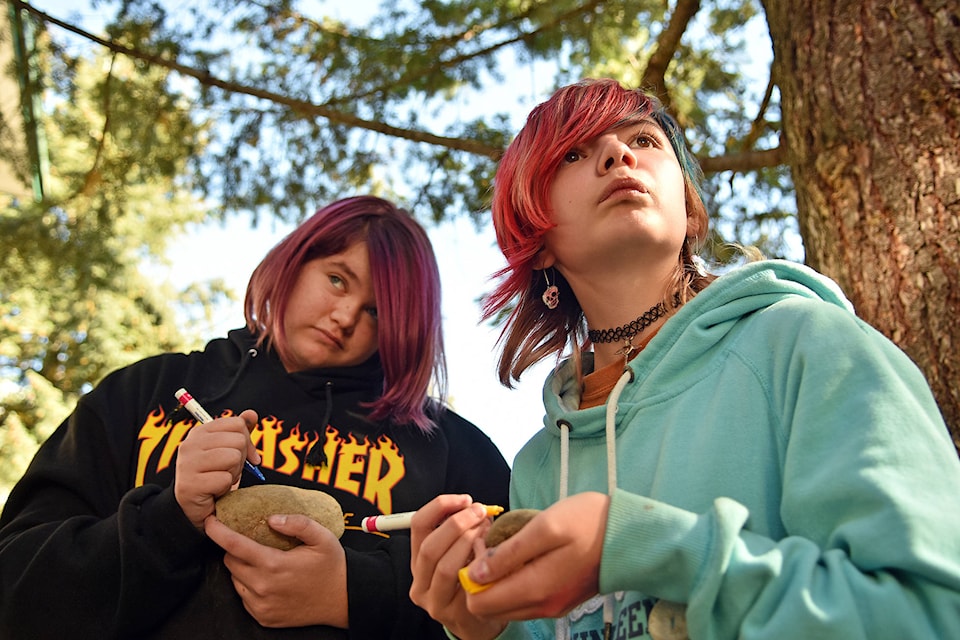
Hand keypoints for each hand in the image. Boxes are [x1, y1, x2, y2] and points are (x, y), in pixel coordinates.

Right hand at [175, 409, 260, 528]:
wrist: (194, 507)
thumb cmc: (213, 476)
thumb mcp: (228, 450)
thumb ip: (240, 432)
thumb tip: (251, 414)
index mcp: (200, 432)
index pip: (237, 424)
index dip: (246, 442)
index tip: (241, 456)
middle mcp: (190, 444)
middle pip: (238, 440)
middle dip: (240, 459)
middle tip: (226, 471)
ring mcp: (187, 463)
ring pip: (233, 457)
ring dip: (233, 473)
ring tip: (220, 480)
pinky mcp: (190, 484)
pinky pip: (225, 480)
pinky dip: (225, 488)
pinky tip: (214, 491)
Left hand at [204, 513, 347, 627]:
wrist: (342, 600)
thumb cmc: (332, 566)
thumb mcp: (323, 537)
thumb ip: (297, 523)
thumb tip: (272, 519)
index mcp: (274, 565)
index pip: (234, 546)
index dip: (218, 532)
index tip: (210, 522)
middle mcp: (263, 587)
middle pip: (231, 562)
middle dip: (235, 549)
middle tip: (251, 541)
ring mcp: (261, 605)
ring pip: (235, 580)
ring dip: (242, 568)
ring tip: (262, 561)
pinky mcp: (263, 617)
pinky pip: (244, 596)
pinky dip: (249, 585)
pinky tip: (267, 579)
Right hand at [409, 494, 505, 639]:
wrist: (478, 622)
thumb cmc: (471, 578)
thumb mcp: (460, 553)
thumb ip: (461, 530)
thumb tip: (475, 506)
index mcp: (418, 560)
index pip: (418, 525)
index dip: (440, 506)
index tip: (465, 499)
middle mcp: (420, 582)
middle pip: (430, 547)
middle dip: (457, 524)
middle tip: (480, 512)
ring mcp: (434, 601)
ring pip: (445, 567)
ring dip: (468, 542)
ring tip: (487, 531)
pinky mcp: (453, 615)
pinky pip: (465, 586)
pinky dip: (478, 566)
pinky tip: (490, 556)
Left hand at [463, 491, 609, 620]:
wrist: (629, 534)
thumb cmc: (587, 522)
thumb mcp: (545, 527)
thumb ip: (509, 553)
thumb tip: (476, 573)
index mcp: (535, 589)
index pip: (480, 603)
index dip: (473, 574)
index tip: (484, 543)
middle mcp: (541, 606)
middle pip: (490, 607)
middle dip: (482, 579)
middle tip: (493, 543)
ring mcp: (551, 606)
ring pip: (506, 604)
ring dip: (498, 580)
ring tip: (508, 546)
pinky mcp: (559, 601)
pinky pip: (523, 600)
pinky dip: (514, 582)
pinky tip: (524, 555)